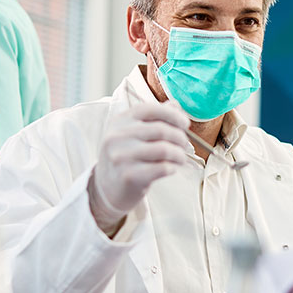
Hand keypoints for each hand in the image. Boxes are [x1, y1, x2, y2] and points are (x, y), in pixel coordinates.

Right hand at [89, 101, 190, 233]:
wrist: (107, 187)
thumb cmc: (127, 156)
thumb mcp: (133, 133)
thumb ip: (154, 118)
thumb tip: (175, 104)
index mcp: (121, 120)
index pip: (151, 109)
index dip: (173, 115)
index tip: (185, 124)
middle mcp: (118, 136)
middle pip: (161, 130)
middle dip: (180, 137)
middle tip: (185, 145)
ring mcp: (121, 156)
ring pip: (164, 149)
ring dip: (179, 154)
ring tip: (181, 158)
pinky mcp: (129, 175)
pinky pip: (162, 168)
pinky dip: (173, 167)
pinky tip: (171, 168)